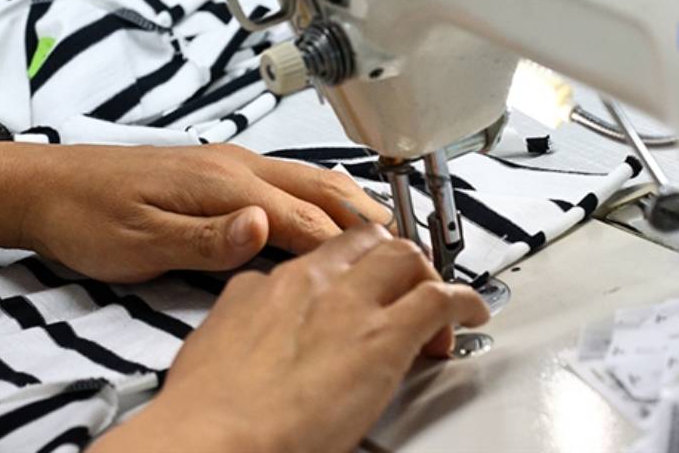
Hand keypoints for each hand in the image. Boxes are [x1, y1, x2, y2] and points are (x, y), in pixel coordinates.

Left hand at [0, 142, 393, 282]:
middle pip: (319, 192)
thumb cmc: (87, 216)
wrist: (44, 186)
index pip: (307, 221)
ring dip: (350, 203)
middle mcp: (233, 166)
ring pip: (305, 179)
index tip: (396, 273)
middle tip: (415, 250)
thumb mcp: (142, 243)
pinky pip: (283, 178)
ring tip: (389, 229)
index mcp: (224, 185)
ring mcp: (224, 163)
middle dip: (369, 221)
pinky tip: (324, 210)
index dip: (355, 251)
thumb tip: (266, 229)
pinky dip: (318, 195)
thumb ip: (208, 240)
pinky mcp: (212, 169)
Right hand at [88, 225, 490, 452]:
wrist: (218, 434)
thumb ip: (243, 323)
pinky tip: (469, 314)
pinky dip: (464, 302)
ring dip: (425, 277)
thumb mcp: (213, 344)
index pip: (317, 257)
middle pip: (364, 243)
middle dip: (388, 261)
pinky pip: (440, 298)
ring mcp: (349, 303)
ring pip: (405, 258)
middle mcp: (310, 282)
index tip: (351, 287)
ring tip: (436, 304)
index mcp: (265, 285)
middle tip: (399, 288)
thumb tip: (250, 328)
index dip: (344, 271)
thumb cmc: (209, 406)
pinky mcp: (385, 335)